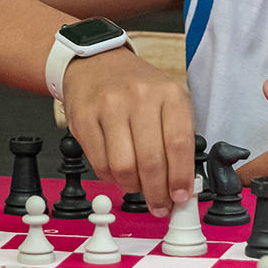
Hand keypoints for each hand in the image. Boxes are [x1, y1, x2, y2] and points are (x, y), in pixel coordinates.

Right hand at [61, 49, 195, 216]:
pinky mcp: (84, 118)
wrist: (95, 62)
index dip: (181, 177)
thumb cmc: (136, 86)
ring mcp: (109, 106)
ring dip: (133, 187)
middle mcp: (140, 97)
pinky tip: (118, 175)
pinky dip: (111, 178)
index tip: (181, 196)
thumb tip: (183, 183)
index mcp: (169, 93)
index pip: (180, 144)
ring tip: (138, 187)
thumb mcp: (168, 99)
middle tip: (160, 205)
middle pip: (151, 161)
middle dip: (157, 192)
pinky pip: (100, 163)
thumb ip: (178, 138)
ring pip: (124, 167)